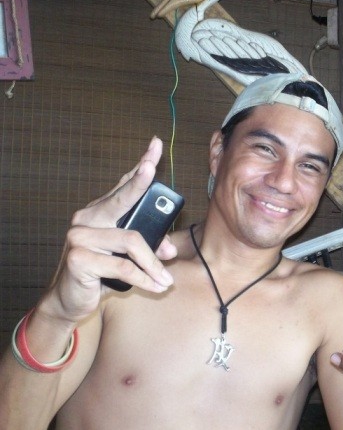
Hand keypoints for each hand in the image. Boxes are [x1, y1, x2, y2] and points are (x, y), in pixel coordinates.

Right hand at [46, 137, 175, 323]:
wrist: (70, 300)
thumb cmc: (102, 273)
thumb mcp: (128, 256)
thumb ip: (149, 246)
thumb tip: (167, 249)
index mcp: (100, 213)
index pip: (123, 186)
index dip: (140, 166)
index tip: (155, 145)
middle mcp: (87, 219)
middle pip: (122, 200)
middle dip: (139, 183)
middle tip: (152, 167)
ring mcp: (79, 236)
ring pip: (132, 241)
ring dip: (153, 264)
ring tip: (166, 280)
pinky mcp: (79, 258)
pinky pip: (124, 266)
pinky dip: (144, 278)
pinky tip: (155, 286)